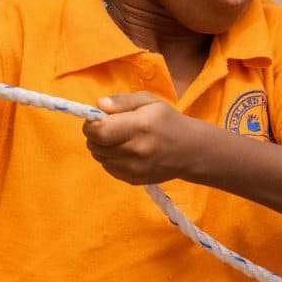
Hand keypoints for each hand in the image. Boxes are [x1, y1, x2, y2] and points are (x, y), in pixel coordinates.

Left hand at [81, 92, 208, 184]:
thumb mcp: (149, 101)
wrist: (190, 151)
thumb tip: (98, 105)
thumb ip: (122, 101)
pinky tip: (125, 151)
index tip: (97, 118)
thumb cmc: (168, 121)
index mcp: (139, 127)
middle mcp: (135, 151)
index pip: (99, 131)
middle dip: (95, 134)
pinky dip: (110, 158)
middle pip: (95, 145)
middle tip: (109, 127)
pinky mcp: (132, 180)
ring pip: (99, 157)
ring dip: (102, 146)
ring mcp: (133, 169)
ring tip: (118, 138)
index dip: (91, 124)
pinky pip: (108, 167)